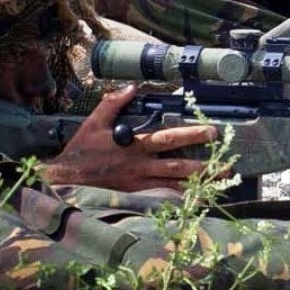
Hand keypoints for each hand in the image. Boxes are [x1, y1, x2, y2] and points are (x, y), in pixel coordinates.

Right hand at [39, 85, 218, 191]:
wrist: (63, 182)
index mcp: (134, 146)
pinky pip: (161, 199)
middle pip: (178, 166)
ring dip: (198, 184)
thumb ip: (113, 103)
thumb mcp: (94, 122)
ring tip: (220, 183)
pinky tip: (196, 201)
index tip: (211, 131)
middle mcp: (140, 166)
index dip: (191, 135)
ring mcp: (138, 184)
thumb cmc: (80, 151)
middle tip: (226, 163)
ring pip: (173, 185)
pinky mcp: (134, 196)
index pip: (168, 139)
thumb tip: (132, 87)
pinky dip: (179, 201)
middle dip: (203, 164)